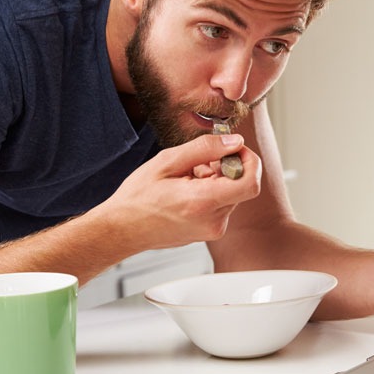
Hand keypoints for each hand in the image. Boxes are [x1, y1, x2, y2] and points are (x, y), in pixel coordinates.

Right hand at [96, 133, 261, 249]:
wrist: (123, 229)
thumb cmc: (138, 197)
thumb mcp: (167, 161)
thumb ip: (205, 148)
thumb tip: (234, 141)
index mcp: (203, 201)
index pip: (250, 182)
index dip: (248, 160)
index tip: (232, 149)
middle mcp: (213, 220)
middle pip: (241, 185)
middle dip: (225, 167)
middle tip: (196, 164)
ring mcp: (213, 229)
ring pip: (232, 194)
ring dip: (216, 180)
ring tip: (186, 179)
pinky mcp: (210, 232)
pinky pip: (222, 205)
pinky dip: (211, 192)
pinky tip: (187, 191)